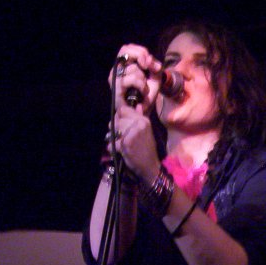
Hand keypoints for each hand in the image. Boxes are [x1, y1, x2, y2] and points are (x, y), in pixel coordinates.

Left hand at [106, 45, 163, 182]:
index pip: (125, 107)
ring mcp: (132, 131)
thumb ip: (133, 121)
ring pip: (116, 126)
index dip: (123, 106)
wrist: (151, 172)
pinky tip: (124, 153)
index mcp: (142, 119)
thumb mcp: (143, 133)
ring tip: (125, 148)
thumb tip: (120, 112)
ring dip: (116, 137)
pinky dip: (115, 146)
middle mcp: (138, 122)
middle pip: (119, 114)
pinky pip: (114, 139)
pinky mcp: (127, 141)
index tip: (120, 92)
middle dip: (118, 124)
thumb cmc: (147, 153)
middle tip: (123, 137)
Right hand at [109, 44, 162, 113]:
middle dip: (140, 56)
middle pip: (124, 51)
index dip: (139, 51)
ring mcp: (114, 79)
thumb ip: (155, 66)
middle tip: (147, 67)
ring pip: (132, 68)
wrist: (143, 113)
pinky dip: (141, 85)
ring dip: (143, 78)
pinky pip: (130, 80)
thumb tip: (149, 60)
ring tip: (144, 88)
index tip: (148, 62)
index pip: (127, 48)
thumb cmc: (147, 95)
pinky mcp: (116, 89)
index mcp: (124, 65)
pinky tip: (143, 93)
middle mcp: (117, 70)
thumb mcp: (155, 78)